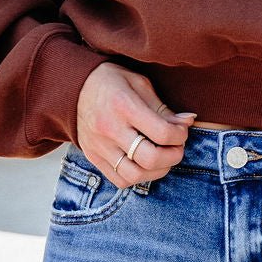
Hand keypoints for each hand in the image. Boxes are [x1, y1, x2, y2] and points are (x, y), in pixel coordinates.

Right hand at [76, 61, 197, 187]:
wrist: (73, 87)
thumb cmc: (112, 81)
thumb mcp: (139, 84)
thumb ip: (162, 107)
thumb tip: (188, 122)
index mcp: (124, 105)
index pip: (162, 133)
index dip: (180, 136)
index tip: (182, 130)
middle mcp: (110, 129)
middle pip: (150, 158)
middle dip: (173, 156)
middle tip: (177, 148)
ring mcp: (99, 146)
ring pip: (135, 175)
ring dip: (157, 171)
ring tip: (163, 158)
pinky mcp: (93, 157)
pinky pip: (119, 180)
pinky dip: (137, 177)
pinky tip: (144, 164)